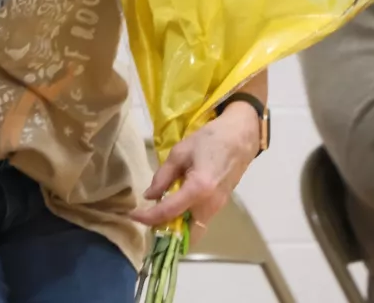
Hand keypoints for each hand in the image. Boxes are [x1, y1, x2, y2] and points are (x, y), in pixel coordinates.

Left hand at [132, 102, 258, 233]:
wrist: (240, 137)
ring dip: (177, 228)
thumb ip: (163, 176)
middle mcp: (210, 205)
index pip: (169, 212)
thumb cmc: (209, 139)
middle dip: (167, 235)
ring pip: (196, 229)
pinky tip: (175, 206)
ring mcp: (219, 207)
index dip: (148, 217)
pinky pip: (202, 220)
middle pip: (187, 234)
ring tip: (159, 215)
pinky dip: (187, 220)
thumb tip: (149, 196)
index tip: (133, 215)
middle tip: (150, 222)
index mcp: (198, 189)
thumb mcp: (180, 152)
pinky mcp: (221, 205)